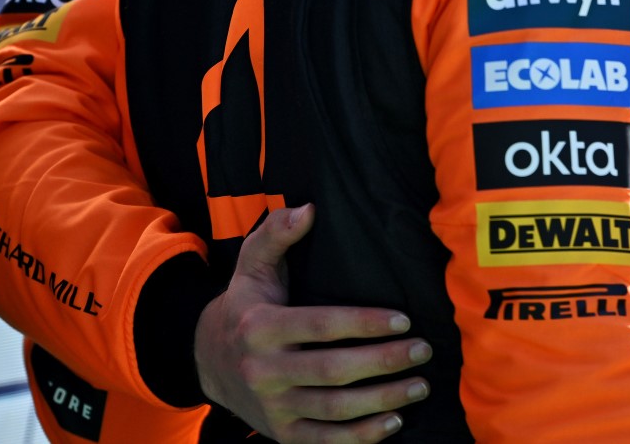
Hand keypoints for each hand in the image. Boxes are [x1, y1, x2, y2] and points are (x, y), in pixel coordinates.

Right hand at [194, 204, 432, 442]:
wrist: (206, 360)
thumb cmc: (245, 303)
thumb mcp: (252, 263)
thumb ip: (277, 232)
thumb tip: (309, 209)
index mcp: (261, 327)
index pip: (322, 325)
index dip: (365, 323)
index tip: (404, 319)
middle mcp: (264, 370)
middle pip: (333, 370)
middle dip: (384, 362)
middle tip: (423, 350)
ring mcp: (272, 406)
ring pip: (334, 408)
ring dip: (383, 400)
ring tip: (420, 384)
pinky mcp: (280, 433)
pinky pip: (325, 439)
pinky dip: (361, 436)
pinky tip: (395, 422)